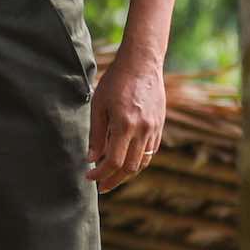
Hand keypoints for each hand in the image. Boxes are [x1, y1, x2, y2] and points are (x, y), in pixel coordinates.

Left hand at [87, 47, 166, 192]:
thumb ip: (96, 134)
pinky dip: (138, 161)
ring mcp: (154, 129)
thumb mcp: (99, 105)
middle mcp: (142, 130)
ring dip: (127, 174)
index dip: (100, 174)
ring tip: (112, 178)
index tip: (89, 177)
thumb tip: (91, 159)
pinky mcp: (160, 126)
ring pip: (142, 162)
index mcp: (124, 125)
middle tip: (100, 187)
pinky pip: (150, 152)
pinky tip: (127, 162)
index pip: (113, 162)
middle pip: (129, 168)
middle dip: (113, 181)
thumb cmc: (116, 81)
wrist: (142, 63)